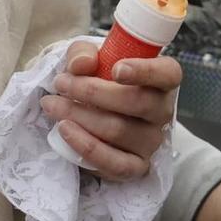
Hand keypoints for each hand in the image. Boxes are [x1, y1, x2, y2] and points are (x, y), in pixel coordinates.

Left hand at [40, 44, 180, 181]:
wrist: (86, 114)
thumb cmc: (95, 79)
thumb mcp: (87, 58)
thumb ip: (83, 53)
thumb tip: (82, 64)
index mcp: (160, 79)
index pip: (168, 73)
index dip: (145, 71)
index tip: (116, 69)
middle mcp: (162, 111)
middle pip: (137, 102)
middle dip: (92, 92)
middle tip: (60, 83)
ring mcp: (151, 142)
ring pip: (120, 130)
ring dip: (81, 116)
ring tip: (52, 105)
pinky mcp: (136, 167)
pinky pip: (116, 164)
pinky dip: (87, 147)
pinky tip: (64, 131)